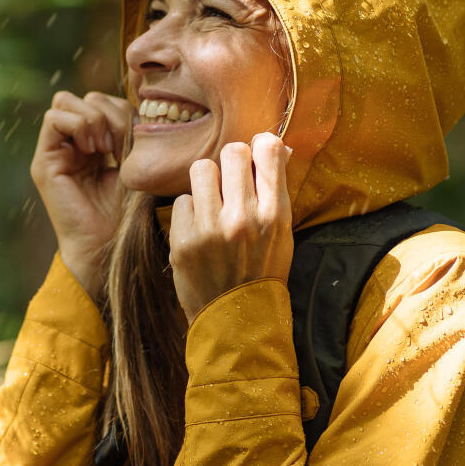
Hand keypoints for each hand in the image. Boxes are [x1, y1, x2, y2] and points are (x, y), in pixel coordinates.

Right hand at [31, 91, 131, 296]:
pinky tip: (93, 151)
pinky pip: (53, 118)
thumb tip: (130, 103)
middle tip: (117, 144)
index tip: (133, 139)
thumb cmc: (126, 211)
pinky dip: (77, 126)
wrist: (108, 244)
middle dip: (106, 112)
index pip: (100, 101)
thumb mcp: (134, 162)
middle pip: (82, 97)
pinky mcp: (44, 161)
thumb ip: (127, 130)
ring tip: (104, 148)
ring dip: (92, 118)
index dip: (119, 110)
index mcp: (94, 144)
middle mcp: (71, 144)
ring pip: (65, 101)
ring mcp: (55, 151)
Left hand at [169, 133, 293, 325]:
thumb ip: (275, 190)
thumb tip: (272, 145)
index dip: (258, 147)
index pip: (268, 150)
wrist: (237, 320)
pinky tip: (198, 232)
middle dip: (230, 164)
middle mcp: (244, 218)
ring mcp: (211, 229)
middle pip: (231, 152)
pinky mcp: (184, 241)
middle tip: (229, 184)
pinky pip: (181, 201)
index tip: (254, 157)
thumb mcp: (282, 232)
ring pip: (201, 169)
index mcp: (275, 214)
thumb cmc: (262, 271)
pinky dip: (189, 213)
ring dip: (206, 184)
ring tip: (211, 206)